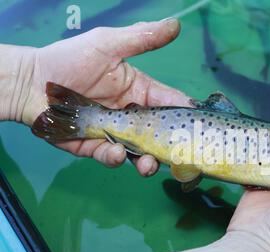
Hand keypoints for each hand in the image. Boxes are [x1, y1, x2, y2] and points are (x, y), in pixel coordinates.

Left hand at [23, 19, 190, 175]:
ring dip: (148, 161)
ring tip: (148, 164)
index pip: (170, 103)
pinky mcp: (95, 148)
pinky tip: (117, 153)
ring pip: (140, 153)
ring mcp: (114, 133)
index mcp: (140, 91)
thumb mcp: (107, 44)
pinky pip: (112, 157)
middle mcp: (131, 115)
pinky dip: (117, 158)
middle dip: (169, 146)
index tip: (197, 124)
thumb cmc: (68, 59)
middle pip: (159, 135)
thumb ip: (142, 39)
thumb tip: (175, 25)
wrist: (29, 82)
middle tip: (176, 155)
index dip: (184, 113)